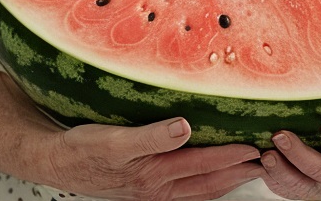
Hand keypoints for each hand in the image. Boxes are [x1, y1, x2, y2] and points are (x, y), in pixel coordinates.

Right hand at [41, 117, 263, 200]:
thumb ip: (151, 137)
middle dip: (238, 173)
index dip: (232, 156)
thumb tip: (185, 128)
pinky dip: (203, 186)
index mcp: (154, 175)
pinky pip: (184, 191)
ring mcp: (152, 192)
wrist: (54, 162)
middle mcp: (157, 188)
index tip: (257, 146)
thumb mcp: (114, 140)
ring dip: (225, 181)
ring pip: (198, 190)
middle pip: (208, 183)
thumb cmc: (83, 150)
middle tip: (266, 161)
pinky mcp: (144, 189)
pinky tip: (209, 179)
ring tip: (248, 171)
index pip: (204, 165)